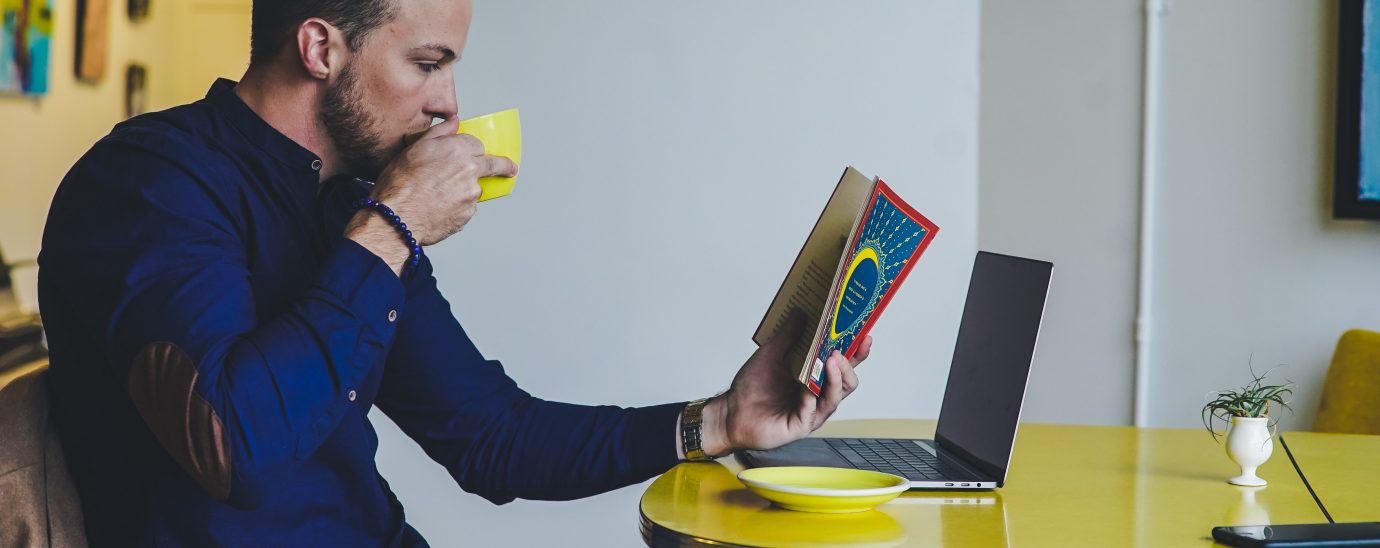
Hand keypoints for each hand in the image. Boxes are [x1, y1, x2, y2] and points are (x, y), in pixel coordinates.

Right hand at [346, 117, 516, 272]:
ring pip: (475, 188)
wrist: (396, 218)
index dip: (473, 149)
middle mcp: (469, 170)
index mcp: (456, 149)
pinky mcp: (468, 214)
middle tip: (511, 169)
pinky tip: (437, 208)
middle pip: (493, 165)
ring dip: (465, 190)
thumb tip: (454, 122)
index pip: (478, 144)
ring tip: (437, 196)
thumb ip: (439, 133)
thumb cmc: (399, 184)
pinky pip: (466, 208)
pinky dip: (457, 207)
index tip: (478, 153)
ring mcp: (471, 194)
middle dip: (504, 166)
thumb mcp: (414, 149)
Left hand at [697, 311, 870, 456]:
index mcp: (815, 378)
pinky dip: (813, 396)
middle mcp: (818, 395)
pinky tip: (809, 386)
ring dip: (836, 377)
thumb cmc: (751, 388)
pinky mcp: (802, 425)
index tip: (865, 336)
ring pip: (836, 396)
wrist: (731, 412)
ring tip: (831, 360)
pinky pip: (815, 410)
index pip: (843, 365)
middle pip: (847, 382)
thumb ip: (788, 335)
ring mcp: (812, 411)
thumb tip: (800, 312)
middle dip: (849, 365)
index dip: (857, 352)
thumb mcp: (771, 354)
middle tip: (840, 350)